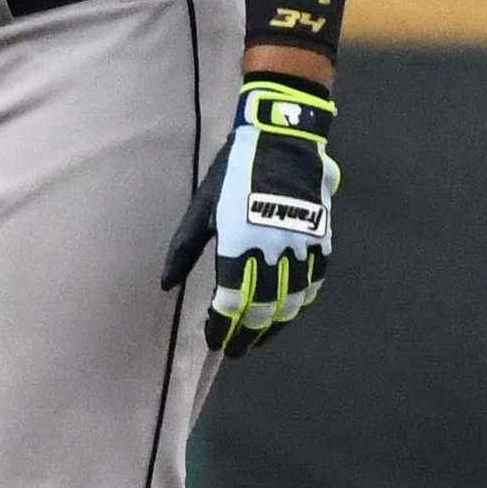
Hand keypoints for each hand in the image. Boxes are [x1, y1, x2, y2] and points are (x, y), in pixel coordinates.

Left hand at [162, 78, 337, 355]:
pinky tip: (290, 310)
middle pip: (262, 310)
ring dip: (275, 325)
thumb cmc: (234, 170)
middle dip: (246, 335)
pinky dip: (302, 302)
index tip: (213, 340)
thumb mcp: (202, 207)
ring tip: (260, 337)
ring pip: (292, 302)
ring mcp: (301, 246)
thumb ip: (185, 249)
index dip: (221, 327)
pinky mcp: (321, 238)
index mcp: (239, 242)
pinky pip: (315, 282)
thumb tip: (165, 284)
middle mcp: (272, 250)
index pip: (231, 302)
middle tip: (235, 350)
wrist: (283, 138)